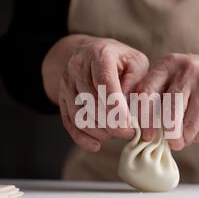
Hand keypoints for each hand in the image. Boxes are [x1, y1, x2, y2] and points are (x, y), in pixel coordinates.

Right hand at [42, 35, 148, 151]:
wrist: (91, 52)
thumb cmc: (120, 60)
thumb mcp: (136, 63)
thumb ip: (136, 84)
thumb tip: (130, 112)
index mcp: (100, 54)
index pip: (105, 84)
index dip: (116, 109)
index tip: (129, 127)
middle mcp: (78, 66)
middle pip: (91, 102)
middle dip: (111, 124)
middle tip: (128, 133)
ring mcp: (66, 82)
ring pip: (79, 115)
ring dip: (99, 131)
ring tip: (115, 135)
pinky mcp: (61, 96)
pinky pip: (68, 121)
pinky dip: (81, 137)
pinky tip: (96, 146)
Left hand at [136, 47, 198, 149]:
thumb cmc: (194, 80)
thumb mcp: (174, 75)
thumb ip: (157, 94)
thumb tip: (140, 129)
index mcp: (168, 63)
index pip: (147, 91)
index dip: (144, 117)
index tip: (147, 136)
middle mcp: (187, 69)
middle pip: (170, 112)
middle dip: (168, 134)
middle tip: (169, 144)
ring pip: (189, 124)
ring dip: (184, 139)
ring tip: (182, 140)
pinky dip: (198, 136)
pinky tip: (196, 134)